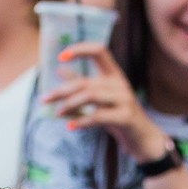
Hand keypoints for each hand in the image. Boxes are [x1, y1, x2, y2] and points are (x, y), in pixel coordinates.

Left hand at [38, 42, 162, 160]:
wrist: (143, 139)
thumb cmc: (119, 117)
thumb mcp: (100, 98)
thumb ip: (82, 85)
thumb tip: (59, 70)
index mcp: (114, 75)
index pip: (99, 51)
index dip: (80, 50)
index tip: (60, 56)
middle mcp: (120, 83)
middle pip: (86, 81)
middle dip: (62, 90)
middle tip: (44, 99)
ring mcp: (124, 99)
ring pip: (91, 95)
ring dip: (70, 104)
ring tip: (57, 112)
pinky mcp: (126, 117)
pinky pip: (100, 116)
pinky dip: (82, 121)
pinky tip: (70, 126)